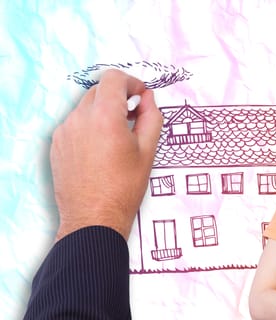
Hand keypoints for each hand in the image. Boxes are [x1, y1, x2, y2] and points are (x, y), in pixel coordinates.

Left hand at [50, 69, 162, 240]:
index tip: (141, 95)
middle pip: (99, 90)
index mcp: (105, 118)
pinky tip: (101, 148)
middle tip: (134, 116)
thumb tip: (148, 99)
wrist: (94, 218)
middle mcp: (80, 119)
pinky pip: (75, 123)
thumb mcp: (147, 150)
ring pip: (86, 106)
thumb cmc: (123, 188)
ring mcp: (64, 131)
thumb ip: (151, 117)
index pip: (114, 79)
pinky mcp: (57, 144)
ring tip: (117, 136)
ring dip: (103, 112)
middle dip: (118, 97)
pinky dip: (90, 126)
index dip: (131, 83)